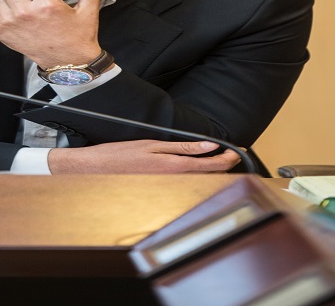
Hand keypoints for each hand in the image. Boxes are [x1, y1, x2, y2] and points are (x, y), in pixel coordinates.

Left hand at [0, 0, 116, 66]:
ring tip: (20, 12)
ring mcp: (11, 23)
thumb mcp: (87, 14)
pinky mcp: (1, 33)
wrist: (68, 64)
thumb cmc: (77, 39)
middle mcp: (26, 12)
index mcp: (47, 5)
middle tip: (32, 5)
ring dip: (8, 4)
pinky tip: (9, 19)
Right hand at [47, 139, 241, 173]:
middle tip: (233, 154)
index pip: (212, 166)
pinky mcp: (161, 189)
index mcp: (175, 168)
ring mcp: (168, 187)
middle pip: (209, 176)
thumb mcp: (154, 144)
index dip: (228, 158)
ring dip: (211, 170)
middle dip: (224, 165)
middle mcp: (174, 181)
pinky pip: (185, 183)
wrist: (97, 170)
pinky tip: (195, 168)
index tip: (237, 151)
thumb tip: (209, 146)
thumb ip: (184, 147)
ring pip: (198, 180)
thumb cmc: (121, 155)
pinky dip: (195, 175)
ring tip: (219, 159)